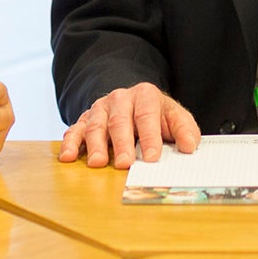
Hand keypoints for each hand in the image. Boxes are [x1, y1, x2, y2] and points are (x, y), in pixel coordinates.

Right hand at [58, 81, 200, 167]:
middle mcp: (120, 98)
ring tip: (98, 163)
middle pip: (119, 120)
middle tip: (125, 164)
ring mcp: (100, 108)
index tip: (152, 157)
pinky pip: (75, 129)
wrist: (135, 103)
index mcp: (145, 95)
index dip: (149, 136)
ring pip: (95, 125)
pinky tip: (68, 157)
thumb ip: (185, 130)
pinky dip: (70, 143)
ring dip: (96, 145)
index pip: (147, 114)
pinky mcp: (85, 119)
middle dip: (122, 143)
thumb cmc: (157, 116)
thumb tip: (189, 146)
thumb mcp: (175, 118)